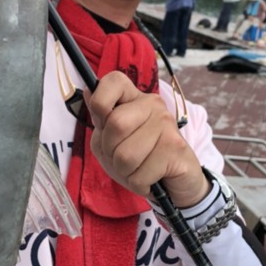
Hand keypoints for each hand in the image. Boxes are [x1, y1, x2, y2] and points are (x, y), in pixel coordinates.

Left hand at [86, 71, 210, 207]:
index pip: (113, 81)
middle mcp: (153, 105)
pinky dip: (139, 185)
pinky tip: (151, 179)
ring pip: (125, 156)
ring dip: (126, 173)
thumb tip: (88, 93)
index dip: (99, 102)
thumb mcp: (112, 143)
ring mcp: (167, 125)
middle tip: (123, 159)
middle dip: (110, 152)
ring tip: (139, 170)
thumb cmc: (140, 162)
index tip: (103, 123)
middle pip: (115, 124)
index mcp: (135, 99)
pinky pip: (140, 175)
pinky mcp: (177, 148)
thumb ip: (101, 122)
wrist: (175, 184)